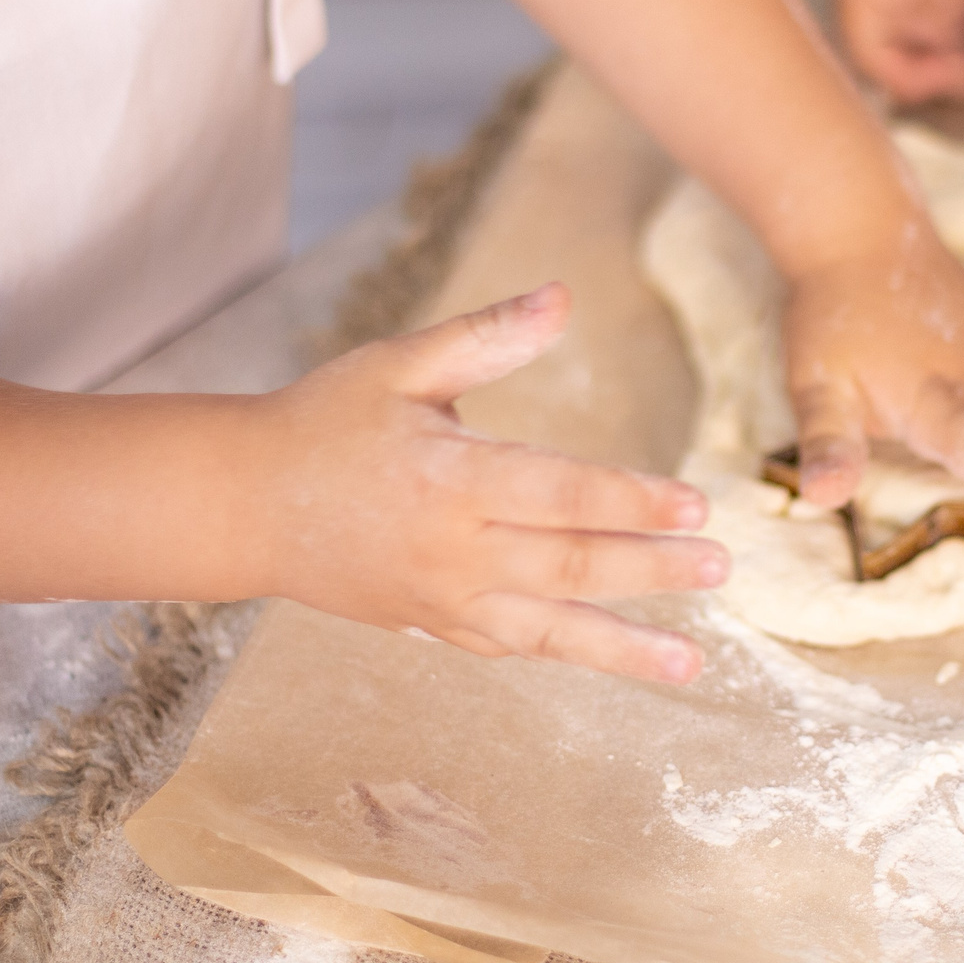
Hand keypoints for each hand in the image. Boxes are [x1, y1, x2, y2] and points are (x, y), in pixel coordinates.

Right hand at [260, 284, 725, 684]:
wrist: (242, 504)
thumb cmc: (324, 420)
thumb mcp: (398, 364)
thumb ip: (485, 338)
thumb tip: (563, 297)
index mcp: (449, 480)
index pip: (561, 495)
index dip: (633, 501)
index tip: (696, 506)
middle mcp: (451, 551)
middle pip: (569, 566)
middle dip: (651, 571)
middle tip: (722, 569)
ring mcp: (441, 599)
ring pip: (548, 630)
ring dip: (623, 649)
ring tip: (691, 665)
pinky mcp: (430, 624)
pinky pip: (510, 645)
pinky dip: (565, 653)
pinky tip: (618, 659)